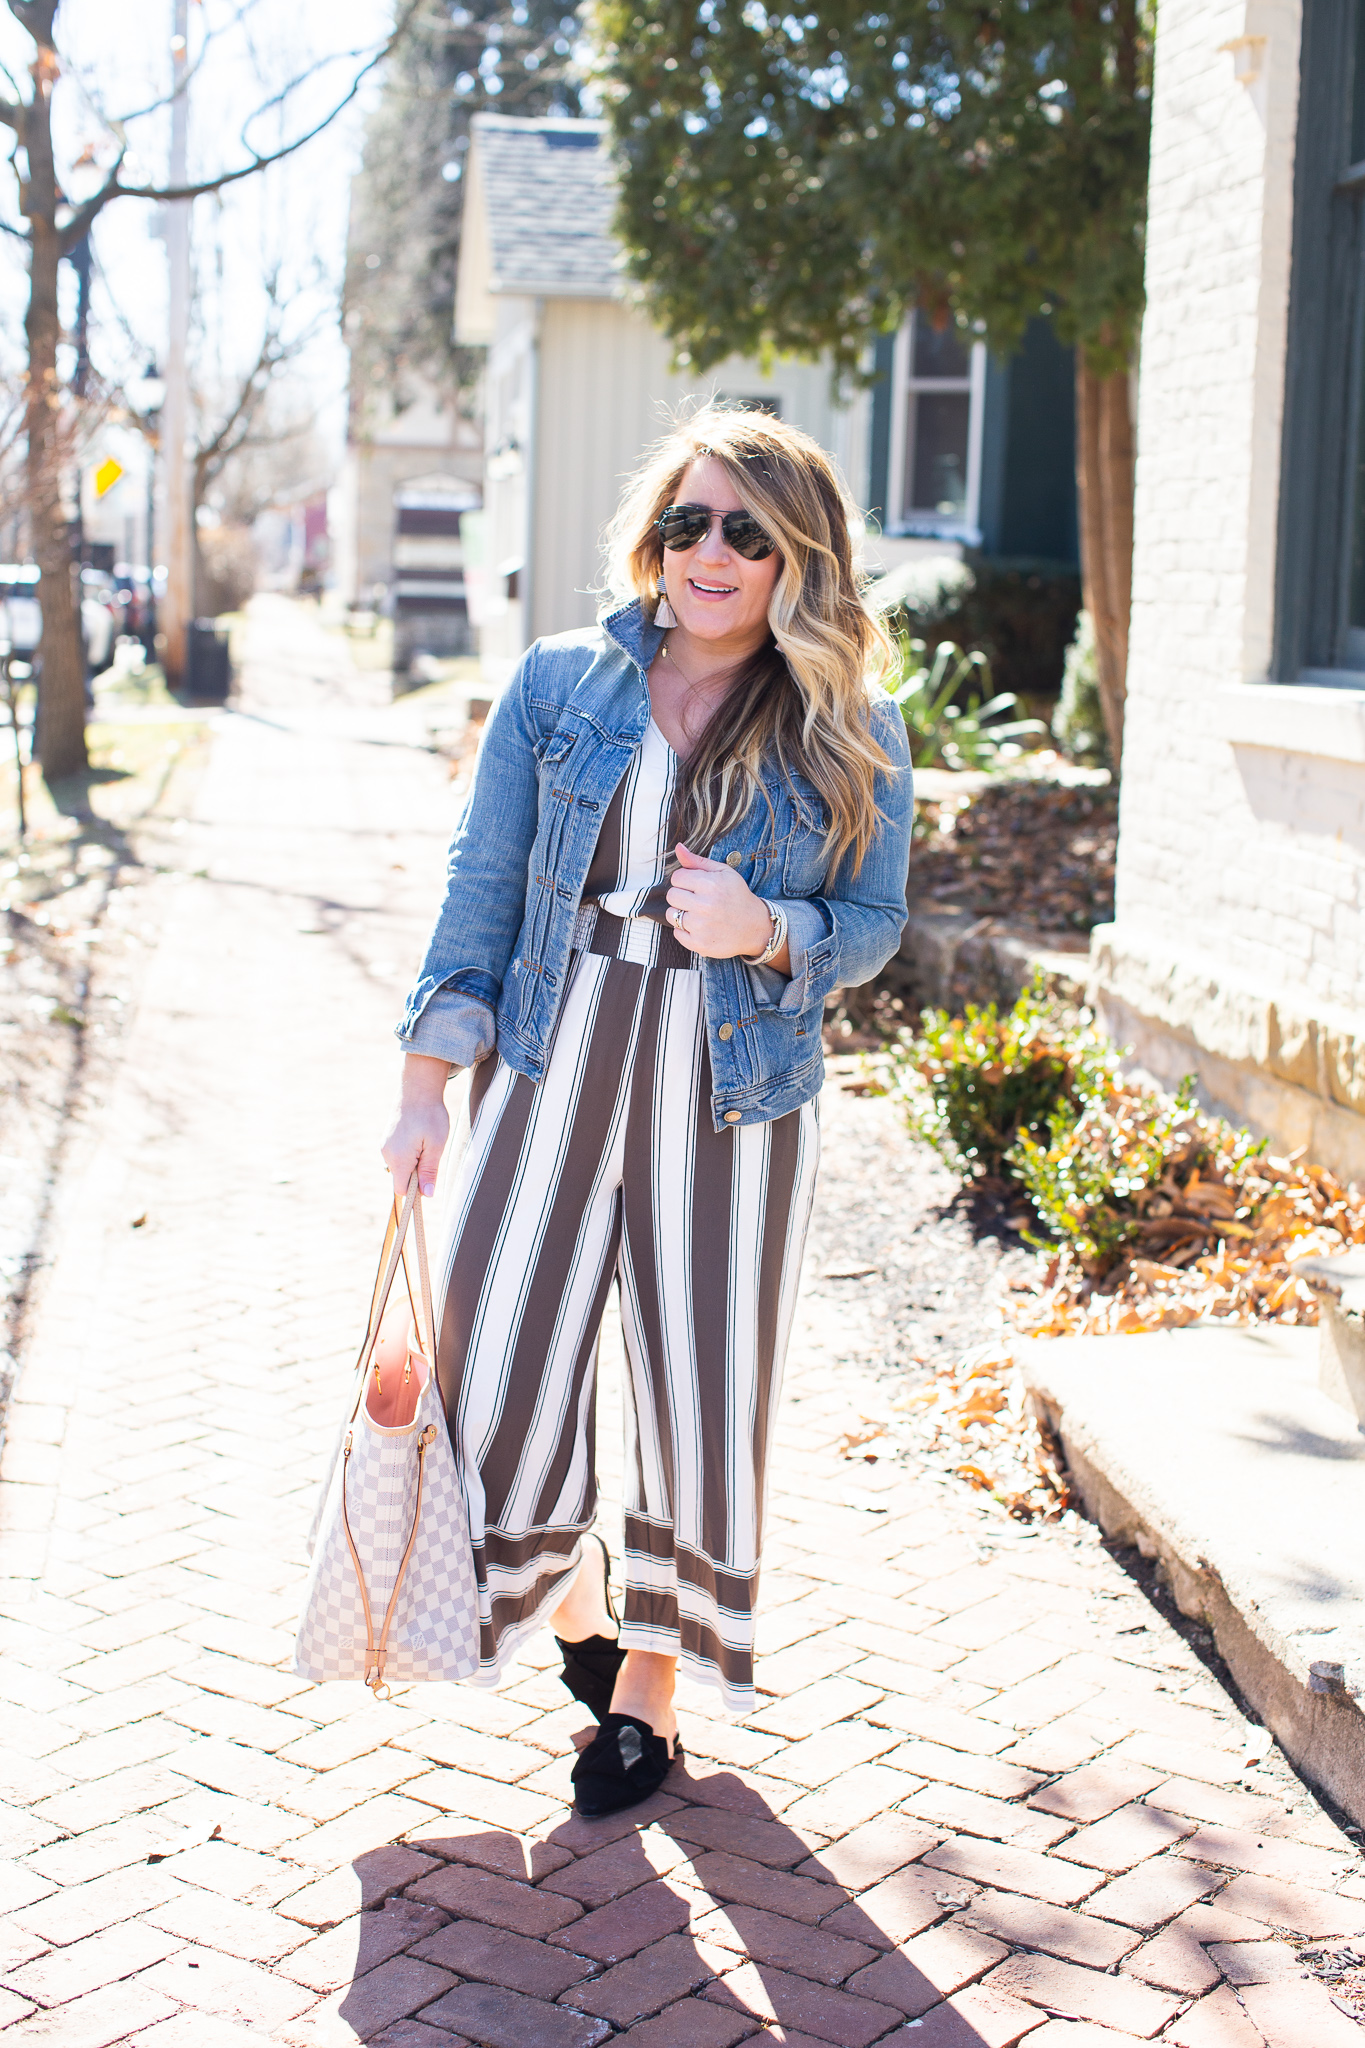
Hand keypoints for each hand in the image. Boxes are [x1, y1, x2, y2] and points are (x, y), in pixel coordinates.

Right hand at [381, 1053, 454, 1200]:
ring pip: (400, 1167)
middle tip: (431, 1153)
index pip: (402, 1190)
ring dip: (414, 1162)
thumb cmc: (430, 1115)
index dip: (416, 1191)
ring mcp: (385, 1146)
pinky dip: (409, 1153)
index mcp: (398, 1159)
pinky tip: (418, 1136)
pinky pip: (398, 1155)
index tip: (429, 1178)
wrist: (417, 1088)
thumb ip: (429, 1171)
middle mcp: (387, 1154)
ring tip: (425, 1141)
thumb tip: (427, 1195)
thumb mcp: (436, 1145)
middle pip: (401, 1179)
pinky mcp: (387, 1139)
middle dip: (416, 1174)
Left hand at [665, 843, 772, 959]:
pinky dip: (685, 930)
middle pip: (671, 895)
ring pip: (671, 914)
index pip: (677, 877)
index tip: (696, 886)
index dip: (685, 880)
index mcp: (711, 885)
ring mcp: (701, 927)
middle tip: (697, 900)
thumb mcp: (724, 873)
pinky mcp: (699, 944)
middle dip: (681, 896)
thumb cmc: (737, 896)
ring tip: (698, 914)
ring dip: (681, 913)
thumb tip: (678, 847)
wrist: (755, 927)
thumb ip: (698, 861)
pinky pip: (677, 933)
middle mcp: (705, 906)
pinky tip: (700, 927)